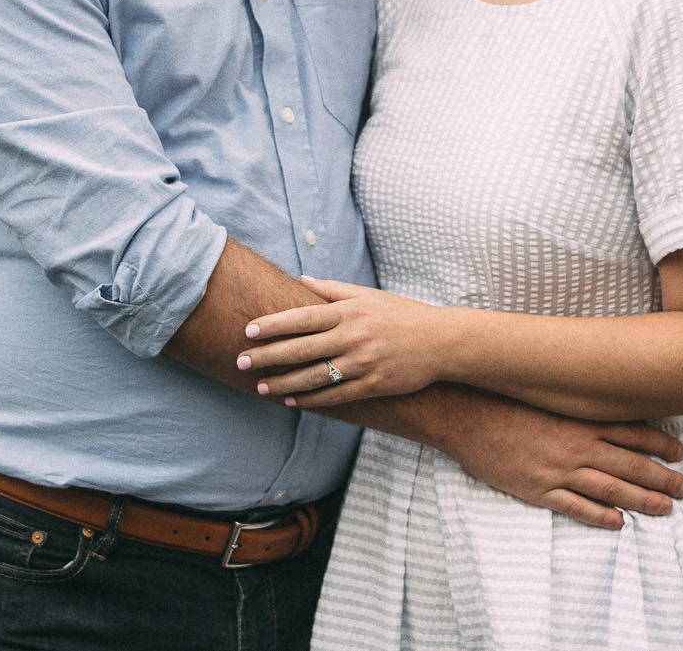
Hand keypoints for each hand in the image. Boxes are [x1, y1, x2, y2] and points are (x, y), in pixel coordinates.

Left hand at [237, 277, 444, 405]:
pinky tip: (291, 401)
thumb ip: (333, 289)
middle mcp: (353, 336)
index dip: (273, 324)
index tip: (248, 330)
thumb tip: (300, 280)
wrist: (441, 342)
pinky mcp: (373, 385)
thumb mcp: (369, 295)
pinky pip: (335, 396)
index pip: (303, 317)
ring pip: (314, 377)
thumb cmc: (402, 314)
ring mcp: (363, 363)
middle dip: (267, 356)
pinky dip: (311, 400)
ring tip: (260, 387)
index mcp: (349, 312)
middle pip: (301, 349)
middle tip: (240, 361)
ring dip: (283, 384)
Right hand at [426, 387, 682, 529]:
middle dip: (663, 477)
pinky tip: (618, 524)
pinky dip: (599, 516)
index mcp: (578, 419)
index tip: (682, 453)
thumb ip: (576, 403)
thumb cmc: (505, 399)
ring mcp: (556, 470)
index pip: (632, 433)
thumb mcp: (546, 394)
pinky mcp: (537, 489)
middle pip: (630, 465)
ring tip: (666, 508)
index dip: (660, 444)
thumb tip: (604, 402)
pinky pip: (574, 507)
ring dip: (642, 500)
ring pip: (610, 489)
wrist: (464, 414)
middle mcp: (574, 445)